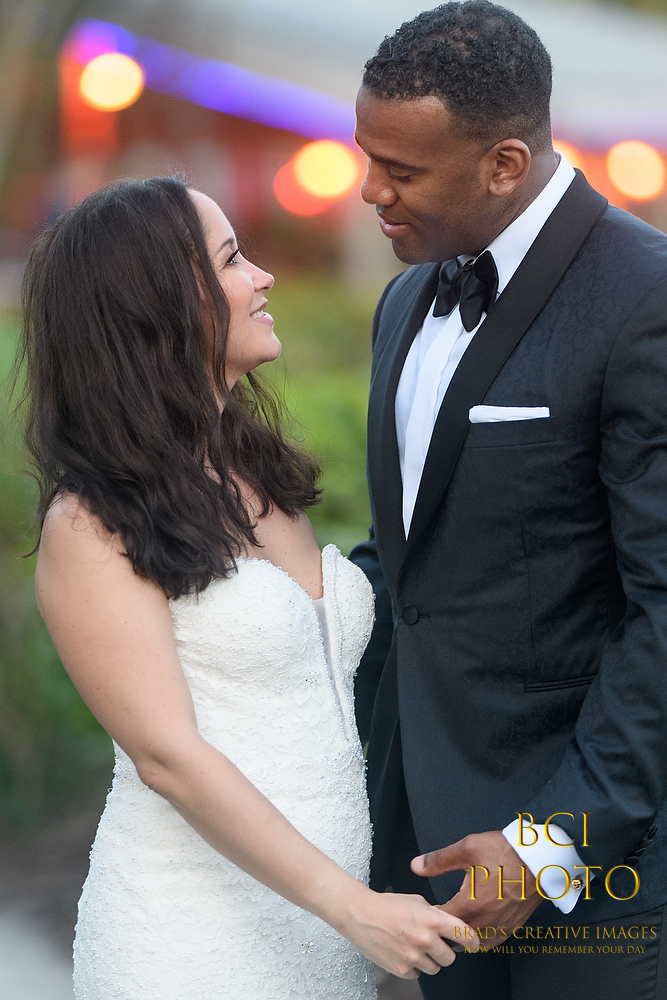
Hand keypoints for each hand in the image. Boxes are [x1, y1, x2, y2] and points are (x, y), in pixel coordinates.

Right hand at [337, 885, 478, 978]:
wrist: (360, 914)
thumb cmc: (385, 904)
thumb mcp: (416, 900)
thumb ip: (434, 913)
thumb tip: (446, 923)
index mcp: (433, 920)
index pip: (464, 936)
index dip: (471, 941)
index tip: (472, 944)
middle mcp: (426, 940)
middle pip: (451, 958)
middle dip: (445, 951)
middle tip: (435, 944)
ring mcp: (414, 956)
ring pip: (434, 968)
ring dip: (429, 960)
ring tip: (414, 946)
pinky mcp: (401, 969)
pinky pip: (417, 974)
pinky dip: (413, 966)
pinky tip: (403, 952)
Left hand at [411, 830, 540, 950]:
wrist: (539, 858)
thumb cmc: (504, 851)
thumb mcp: (468, 849)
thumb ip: (439, 860)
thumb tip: (416, 866)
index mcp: (470, 905)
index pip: (441, 922)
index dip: (431, 916)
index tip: (427, 908)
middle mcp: (485, 922)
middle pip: (456, 939)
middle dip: (445, 929)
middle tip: (440, 914)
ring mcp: (500, 927)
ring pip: (475, 943)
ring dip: (463, 936)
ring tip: (457, 920)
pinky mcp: (513, 927)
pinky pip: (492, 941)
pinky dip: (481, 936)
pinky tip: (478, 923)